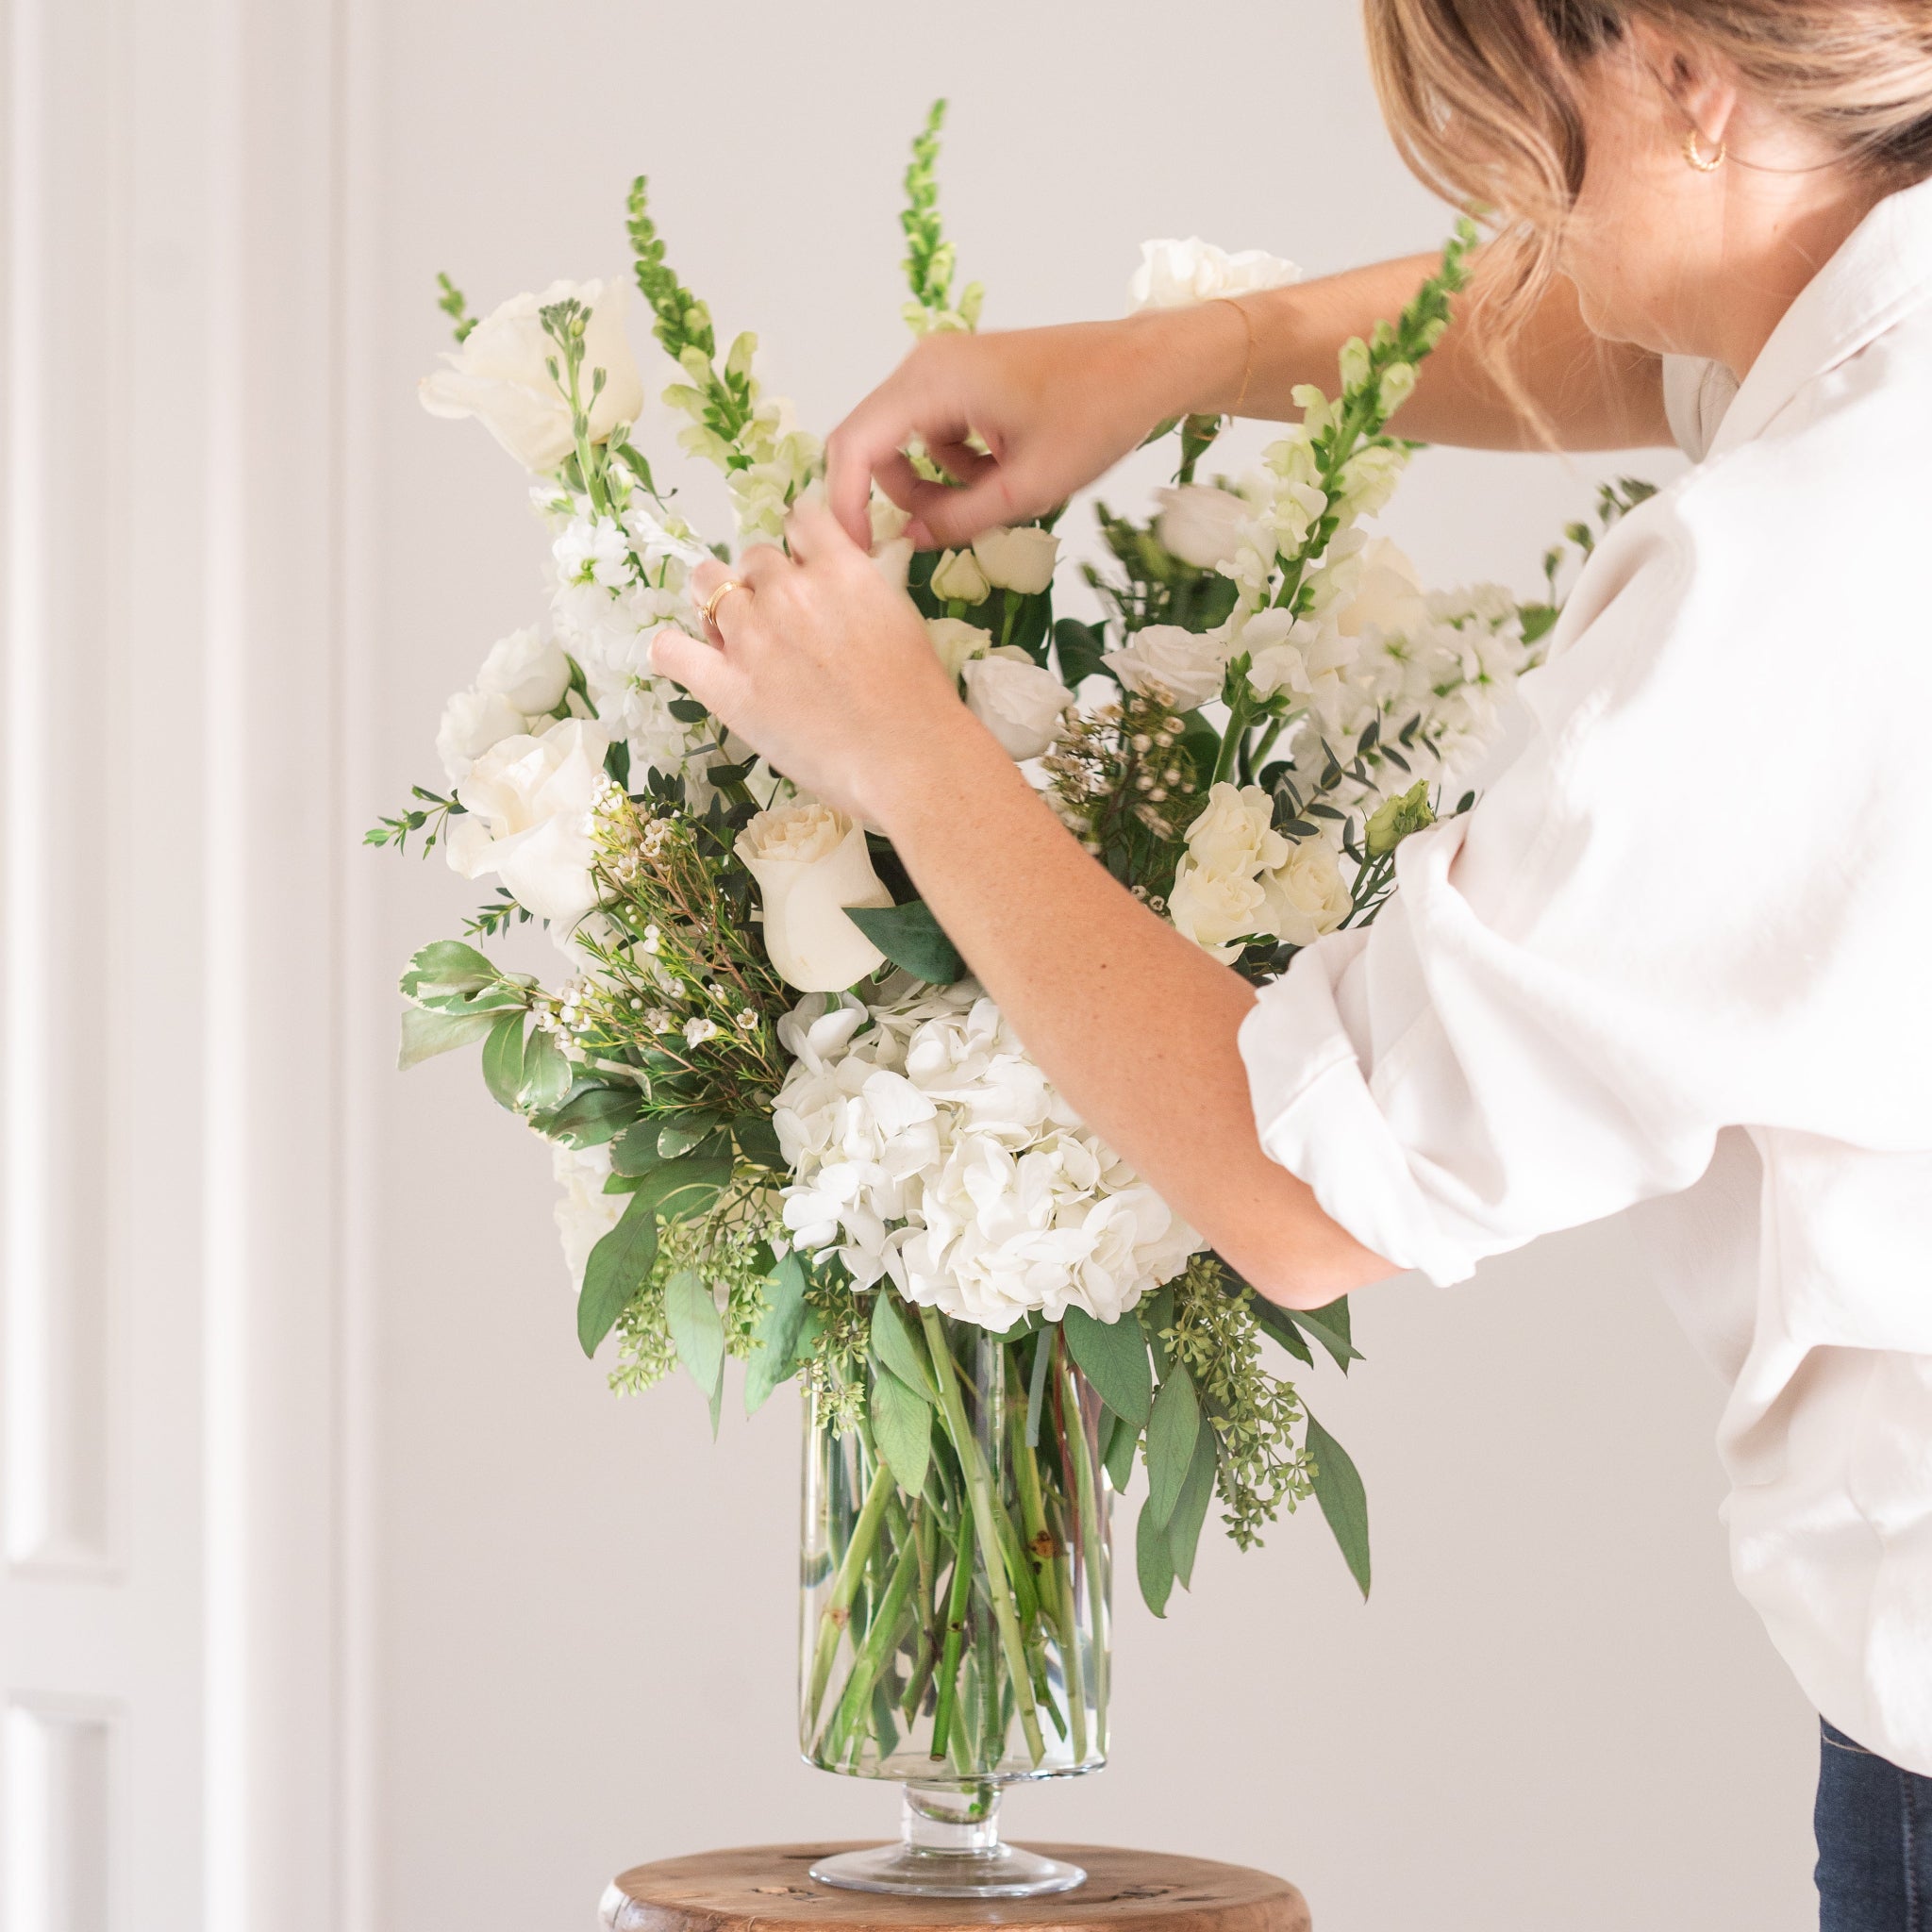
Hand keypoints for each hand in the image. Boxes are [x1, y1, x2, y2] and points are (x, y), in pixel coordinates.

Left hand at [657, 501, 990, 825]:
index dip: (798, 547)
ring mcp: (752, 636)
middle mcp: (790, 590)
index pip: (800, 521)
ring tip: (734, 637)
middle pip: (754, 557)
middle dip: (762, 583)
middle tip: (778, 623)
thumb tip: (835, 590)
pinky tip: (688, 661)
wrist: (908, 757)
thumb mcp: (900, 619)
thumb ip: (859, 590)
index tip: (803, 570)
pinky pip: (669, 650)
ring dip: (718, 604)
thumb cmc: (918, 700)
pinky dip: (671, 651)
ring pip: (709, 585)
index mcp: (840, 569)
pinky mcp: (726, 686)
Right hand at [824, 307, 1242, 550]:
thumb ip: (959, 521)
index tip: (860, 552)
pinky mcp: (965, 378)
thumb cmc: (1097, 415)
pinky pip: (936, 433)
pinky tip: (1007, 470)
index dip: (847, 506)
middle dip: (900, 499)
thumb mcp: (1027, 488)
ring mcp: (945, 368)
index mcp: (931, 382)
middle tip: (939, 536)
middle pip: (873, 446)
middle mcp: (926, 366)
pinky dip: (958, 465)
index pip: (854, 447)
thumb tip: (910, 542)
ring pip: (906, 444)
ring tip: (992, 500)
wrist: (1147, 367)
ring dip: (935, 485)